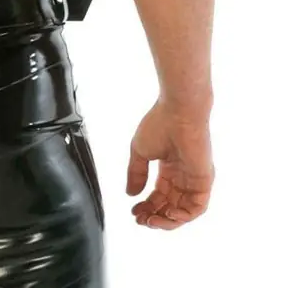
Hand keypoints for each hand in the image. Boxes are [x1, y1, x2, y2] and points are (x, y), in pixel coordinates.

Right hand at [127, 99, 213, 228]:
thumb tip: (130, 195)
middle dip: (154, 215)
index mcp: (169, 168)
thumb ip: (136, 173)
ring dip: (167, 221)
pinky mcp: (204, 182)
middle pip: (170, 205)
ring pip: (183, 211)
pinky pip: (197, 207)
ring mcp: (194, 180)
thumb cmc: (159, 124)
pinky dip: (183, 216)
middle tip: (139, 220)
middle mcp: (183, 176)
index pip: (159, 194)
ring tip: (150, 221)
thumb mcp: (141, 151)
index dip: (146, 206)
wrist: (178, 112)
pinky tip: (167, 215)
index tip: (133, 212)